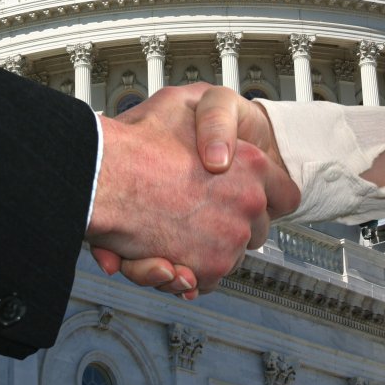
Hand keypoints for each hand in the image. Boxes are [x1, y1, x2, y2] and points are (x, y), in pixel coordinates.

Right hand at [86, 84, 298, 293]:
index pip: (285, 193)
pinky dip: (187, 274)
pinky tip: (166, 256)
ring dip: (206, 251)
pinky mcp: (207, 270)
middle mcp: (248, 203)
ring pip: (230, 256)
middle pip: (258, 229)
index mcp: (251, 164)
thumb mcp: (184, 104)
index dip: (266, 194)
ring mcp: (230, 239)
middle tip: (199, 213)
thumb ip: (214, 125)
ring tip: (174, 233)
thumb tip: (224, 154)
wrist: (100, 174)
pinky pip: (207, 280)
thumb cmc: (138, 139)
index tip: (247, 198)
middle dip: (232, 225)